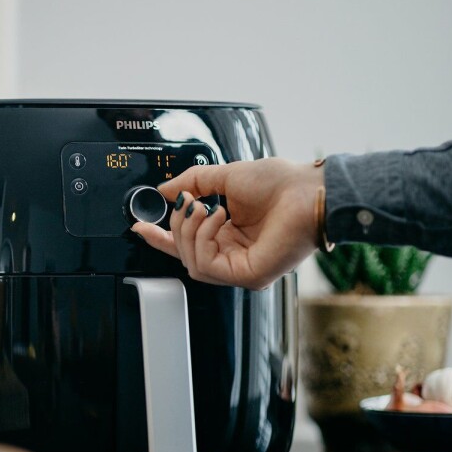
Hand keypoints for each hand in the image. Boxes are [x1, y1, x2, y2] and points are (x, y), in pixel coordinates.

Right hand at [132, 158, 322, 289]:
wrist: (309, 190)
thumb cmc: (282, 184)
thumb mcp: (225, 176)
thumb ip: (193, 182)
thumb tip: (166, 190)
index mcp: (229, 235)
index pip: (188, 244)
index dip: (162, 236)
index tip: (142, 225)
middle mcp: (234, 255)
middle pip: (184, 255)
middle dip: (175, 228)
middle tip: (186, 203)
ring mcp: (241, 268)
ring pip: (192, 264)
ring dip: (190, 232)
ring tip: (205, 207)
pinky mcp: (248, 276)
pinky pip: (206, 266)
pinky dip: (203, 239)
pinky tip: (218, 219)